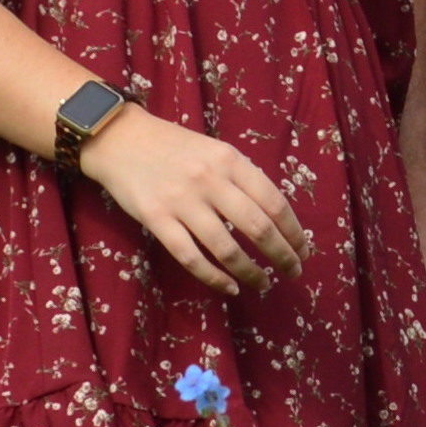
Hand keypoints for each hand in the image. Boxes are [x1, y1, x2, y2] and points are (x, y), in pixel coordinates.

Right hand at [77, 107, 311, 293]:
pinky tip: (230, 288)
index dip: (294, 232)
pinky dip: (214, 278)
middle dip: (282, 255)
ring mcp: (181, 201)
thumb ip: (242, 179)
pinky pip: (190, 257)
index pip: (275, 202)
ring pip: (226, 248)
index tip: (304, 250)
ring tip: (263, 284)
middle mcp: (210, 180)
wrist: (121, 139)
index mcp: (231, 161)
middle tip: (294, 272)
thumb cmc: (175, 147)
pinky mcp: (156, 219)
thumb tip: (276, 217)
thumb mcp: (216, 151)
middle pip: (257, 228)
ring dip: (250, 272)